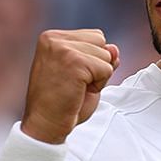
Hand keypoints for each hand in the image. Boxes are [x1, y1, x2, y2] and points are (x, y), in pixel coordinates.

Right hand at [22, 29, 119, 143]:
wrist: (45, 123)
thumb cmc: (62, 101)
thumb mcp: (84, 73)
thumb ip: (99, 57)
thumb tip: (114, 49)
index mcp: (52, 37)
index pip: (95, 37)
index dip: (93, 60)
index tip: (72, 75)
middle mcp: (54, 39)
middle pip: (102, 43)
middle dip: (97, 66)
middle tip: (75, 83)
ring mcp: (63, 49)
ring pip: (106, 56)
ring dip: (98, 76)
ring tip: (76, 87)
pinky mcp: (74, 62)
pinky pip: (107, 69)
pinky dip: (99, 85)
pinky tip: (79, 91)